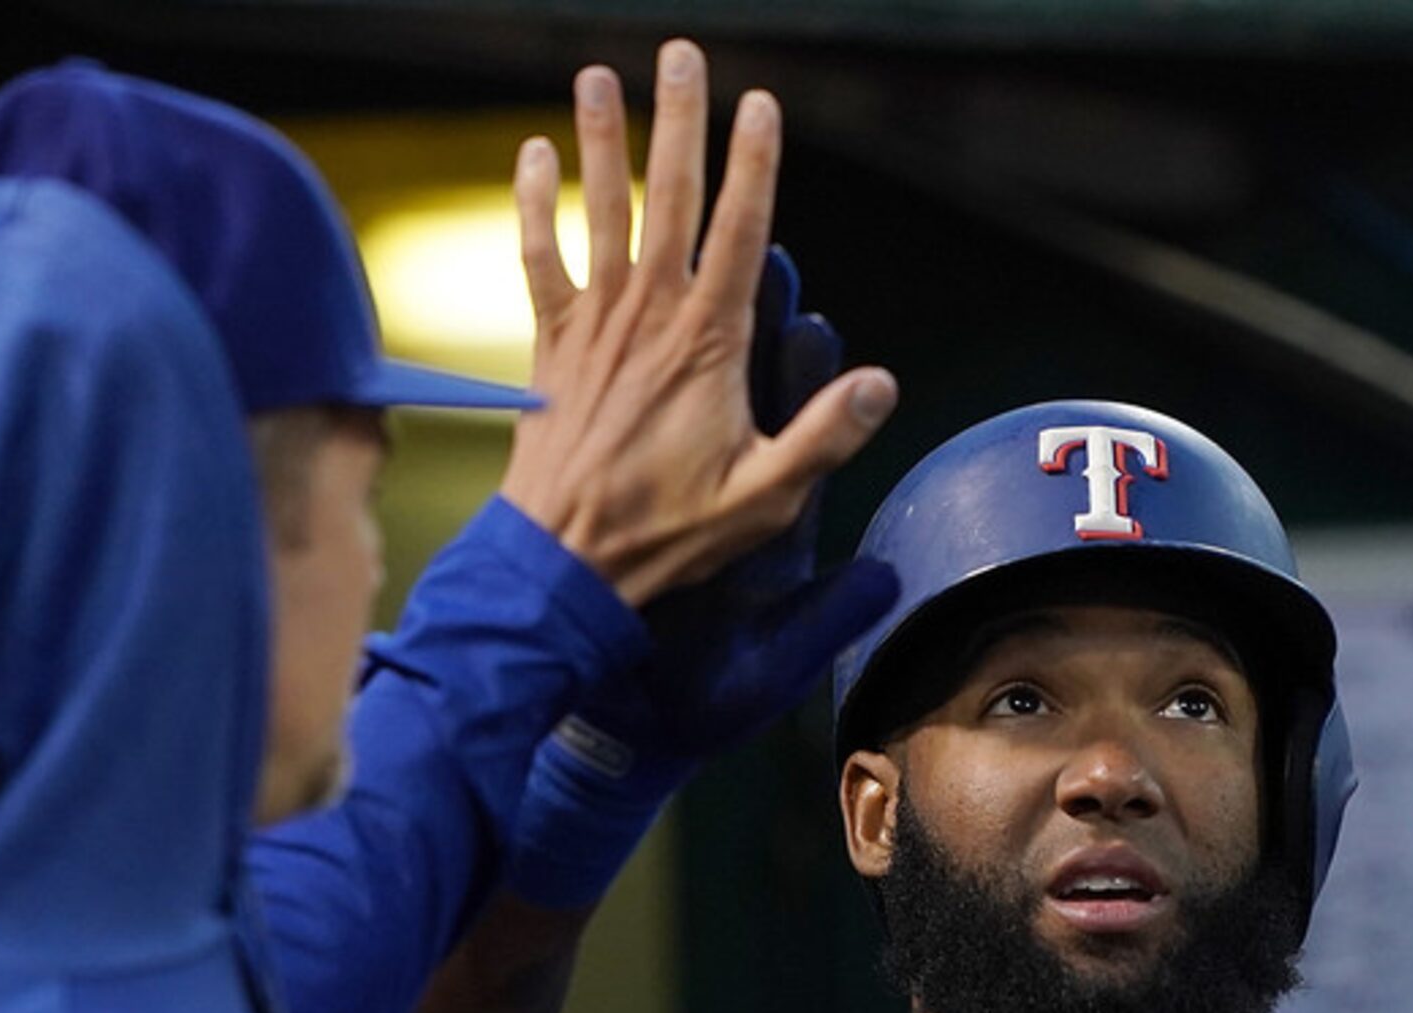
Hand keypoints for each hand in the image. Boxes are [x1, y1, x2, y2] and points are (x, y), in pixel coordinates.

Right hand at [494, 241, 900, 909]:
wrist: (626, 726)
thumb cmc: (698, 705)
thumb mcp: (769, 667)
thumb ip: (829, 620)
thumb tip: (893, 579)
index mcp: (772, 522)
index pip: (801, 431)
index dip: (812, 377)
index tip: (814, 325)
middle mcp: (734, 495)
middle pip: (752, 385)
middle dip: (755, 316)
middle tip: (763, 247)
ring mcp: (681, 489)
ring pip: (689, 384)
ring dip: (689, 318)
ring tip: (686, 252)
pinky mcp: (631, 495)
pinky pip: (631, 412)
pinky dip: (623, 356)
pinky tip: (601, 299)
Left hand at [500, 42, 895, 608]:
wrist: (563, 557)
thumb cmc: (669, 533)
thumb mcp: (764, 498)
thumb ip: (823, 438)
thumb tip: (881, 384)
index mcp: (708, 342)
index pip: (738, 232)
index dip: (753, 163)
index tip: (761, 103)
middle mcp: (649, 315)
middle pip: (668, 196)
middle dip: (679, 121)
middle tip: (681, 54)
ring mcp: (595, 324)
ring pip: (599, 211)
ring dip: (599, 140)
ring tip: (597, 76)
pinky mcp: (551, 344)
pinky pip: (538, 257)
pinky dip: (533, 205)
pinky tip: (532, 156)